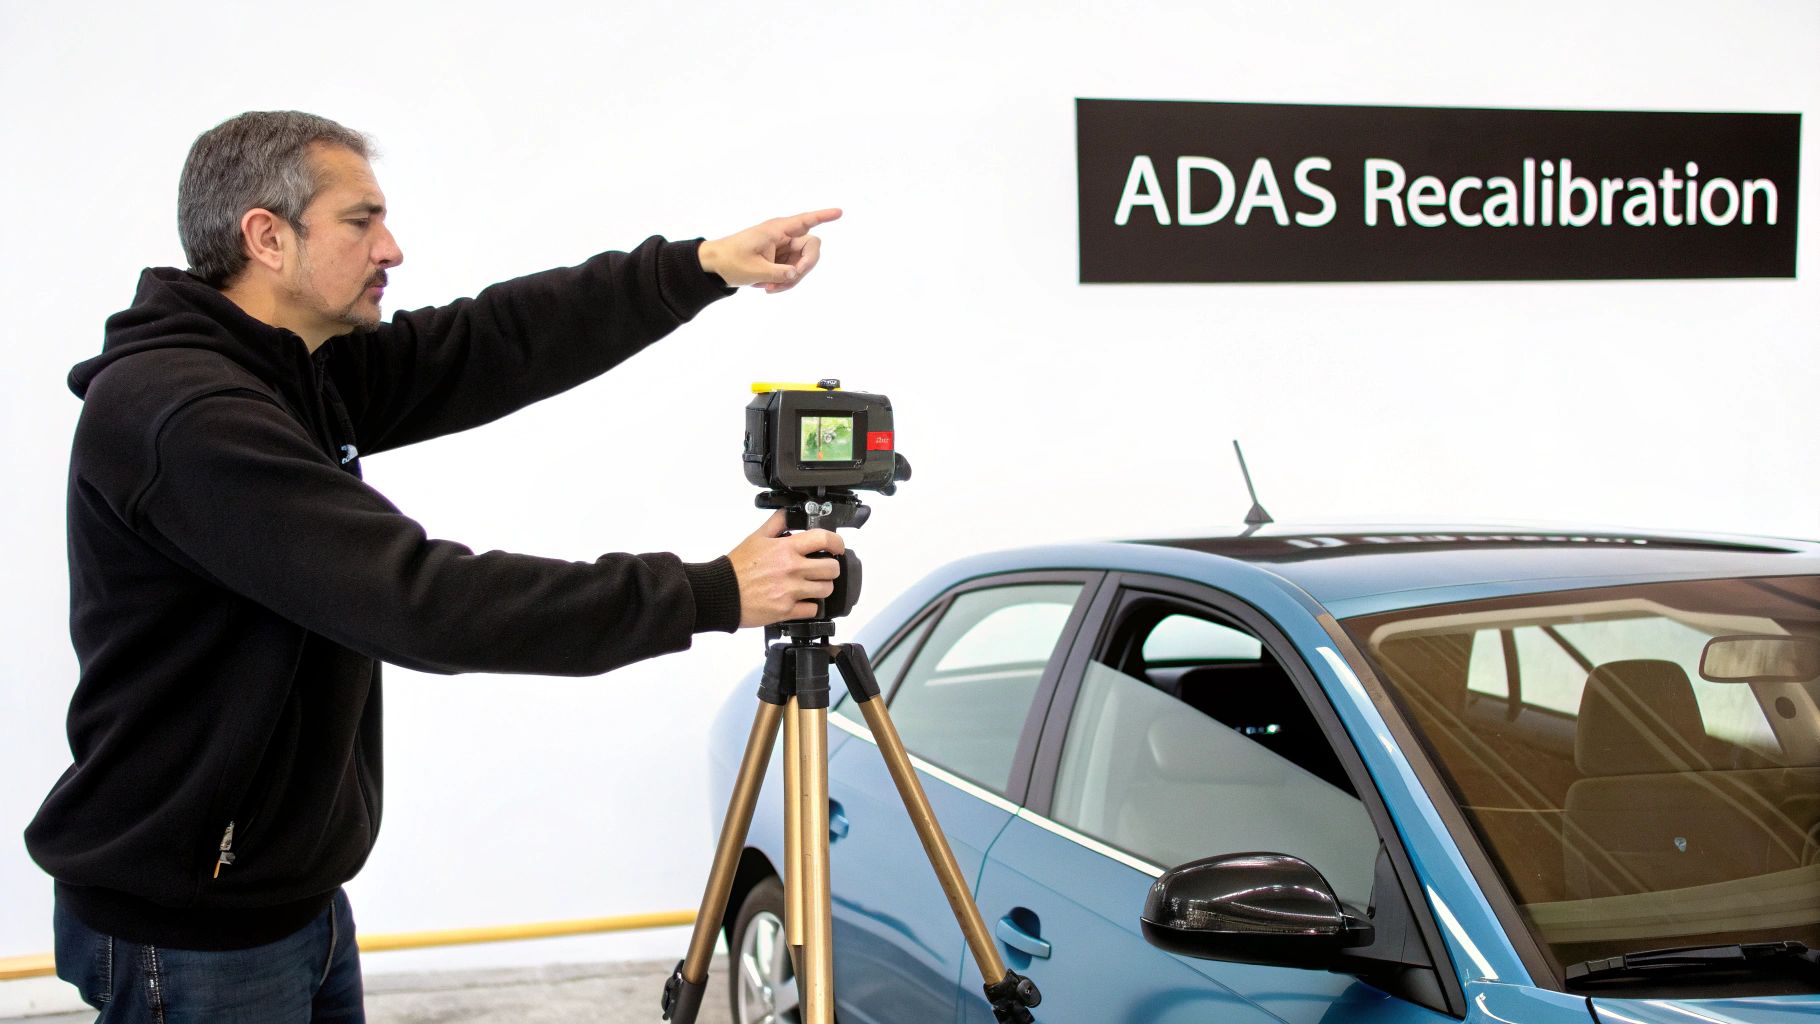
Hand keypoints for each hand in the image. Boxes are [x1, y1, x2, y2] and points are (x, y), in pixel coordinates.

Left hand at [698, 209, 841, 292]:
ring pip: (801, 264)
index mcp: (777, 230)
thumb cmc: (730, 261)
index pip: (805, 221)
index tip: (840, 212)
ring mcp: (783, 249)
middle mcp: (783, 237)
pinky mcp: (779, 260)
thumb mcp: (755, 270)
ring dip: (790, 280)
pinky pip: (792, 272)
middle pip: (811, 248)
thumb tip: (796, 274)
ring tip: (770, 289)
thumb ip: (779, 273)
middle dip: (805, 267)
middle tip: (792, 278)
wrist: (714, 266)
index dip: (824, 216)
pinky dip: (784, 283)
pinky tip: (767, 288)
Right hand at [727, 510, 846, 625]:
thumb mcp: (756, 538)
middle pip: (832, 568)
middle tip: (822, 568)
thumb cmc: (736, 568)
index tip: (837, 547)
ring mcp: (790, 591)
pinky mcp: (786, 610)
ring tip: (812, 585)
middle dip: (830, 568)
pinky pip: (813, 609)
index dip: (837, 542)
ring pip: (826, 589)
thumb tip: (789, 513)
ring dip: (822, 587)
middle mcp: (791, 569)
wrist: (721, 593)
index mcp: (786, 549)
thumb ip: (776, 524)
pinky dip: (810, 606)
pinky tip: (802, 600)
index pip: (824, 539)